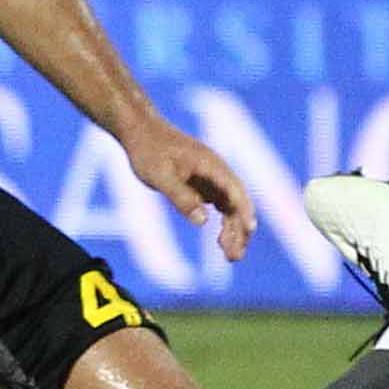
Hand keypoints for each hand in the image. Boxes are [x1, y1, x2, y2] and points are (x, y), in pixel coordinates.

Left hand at [122, 118, 251, 262]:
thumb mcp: (160, 176)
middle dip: (240, 230)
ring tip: (231, 257)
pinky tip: (220, 242)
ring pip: (231, 208)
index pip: (236, 192)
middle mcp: (217, 172)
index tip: (249, 231)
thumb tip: (203, 221)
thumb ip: (181, 197)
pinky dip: (224, 225)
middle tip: (234, 257)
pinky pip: (220, 207)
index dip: (244, 212)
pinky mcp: (202, 184)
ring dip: (234, 231)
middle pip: (238, 203)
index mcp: (212, 166)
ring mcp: (211, 179)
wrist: (139, 131)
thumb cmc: (149, 150)